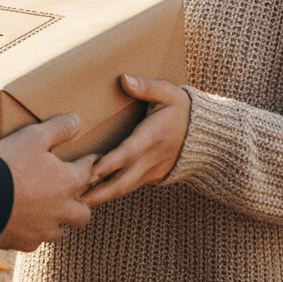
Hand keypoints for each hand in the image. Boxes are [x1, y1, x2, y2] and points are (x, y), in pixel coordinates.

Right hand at [0, 113, 95, 251]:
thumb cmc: (9, 164)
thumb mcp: (34, 136)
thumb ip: (58, 128)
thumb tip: (77, 121)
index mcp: (68, 183)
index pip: (90, 172)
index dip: (91, 163)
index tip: (91, 160)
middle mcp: (62, 210)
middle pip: (84, 213)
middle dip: (81, 203)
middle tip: (71, 194)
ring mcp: (43, 230)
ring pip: (59, 229)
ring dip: (55, 219)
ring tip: (44, 209)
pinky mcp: (24, 243)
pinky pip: (34, 240)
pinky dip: (31, 231)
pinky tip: (20, 221)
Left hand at [81, 76, 189, 206]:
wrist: (207, 137)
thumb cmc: (182, 110)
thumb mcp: (168, 93)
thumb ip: (146, 86)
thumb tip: (124, 78)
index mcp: (153, 137)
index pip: (129, 153)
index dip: (111, 163)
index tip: (92, 170)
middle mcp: (151, 159)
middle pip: (123, 181)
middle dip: (100, 191)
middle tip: (76, 197)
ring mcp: (151, 171)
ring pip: (124, 188)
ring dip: (102, 196)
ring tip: (78, 203)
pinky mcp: (150, 177)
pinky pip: (129, 187)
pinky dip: (112, 193)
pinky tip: (93, 196)